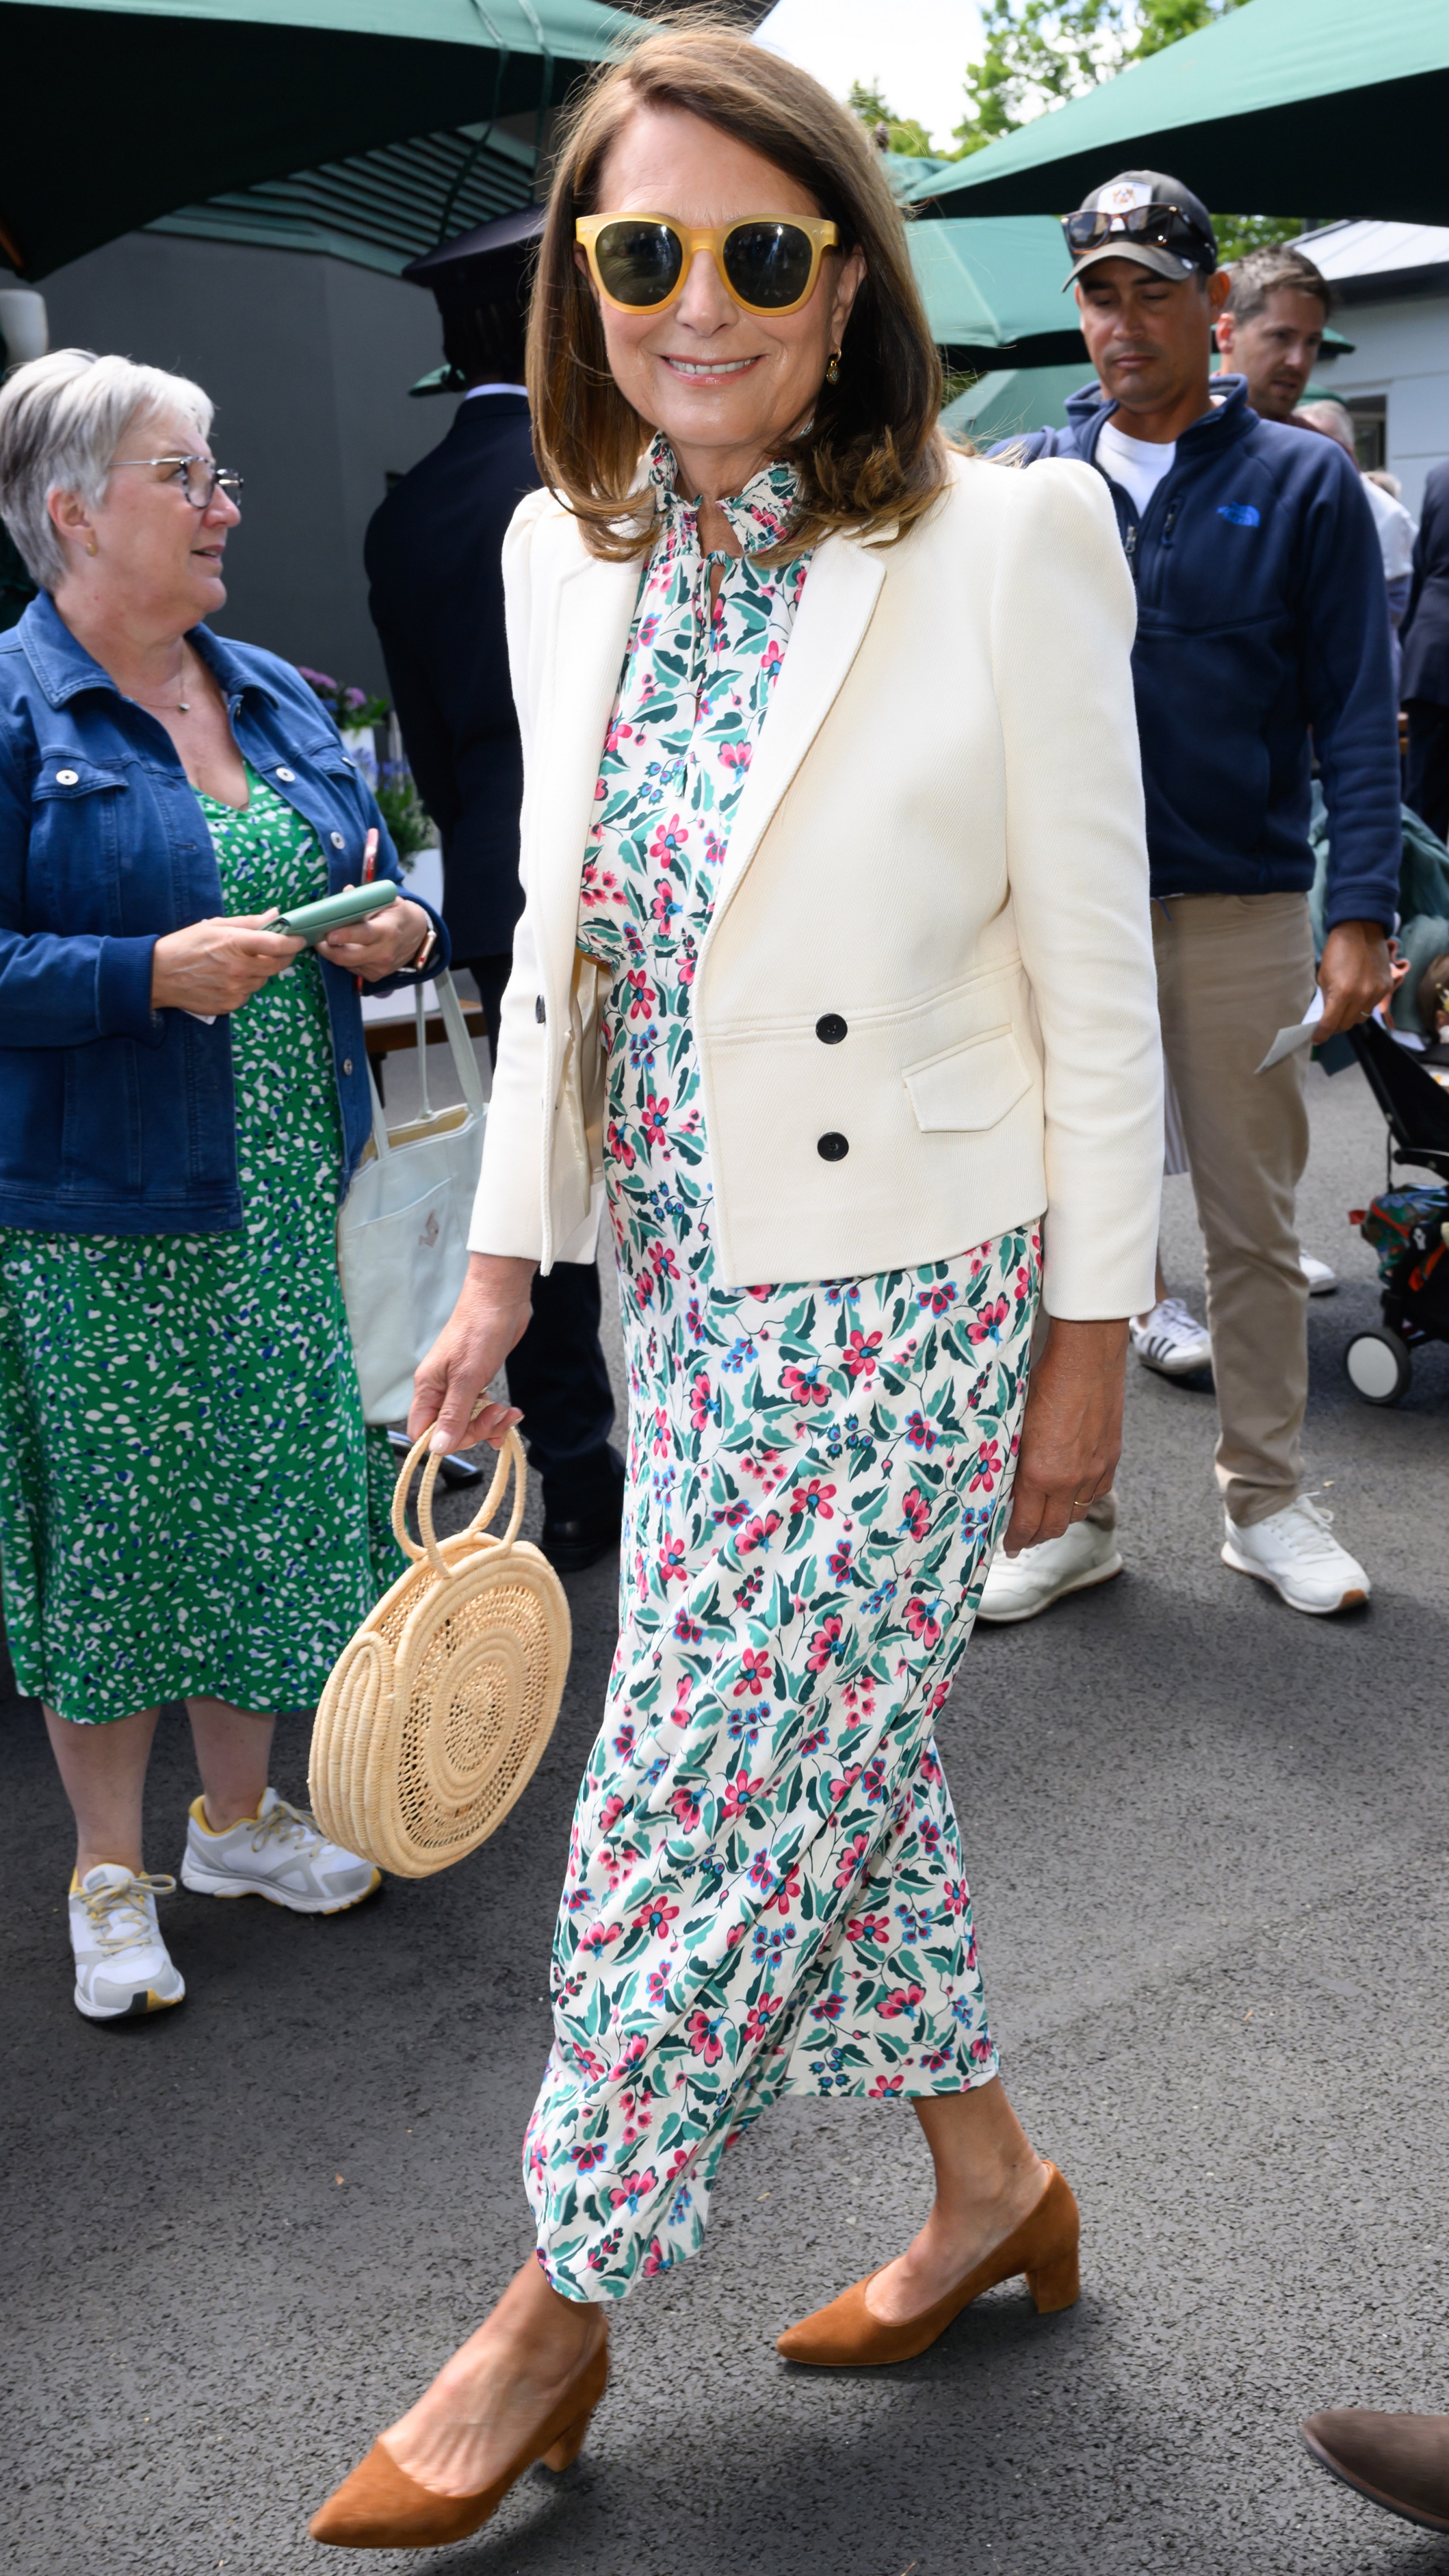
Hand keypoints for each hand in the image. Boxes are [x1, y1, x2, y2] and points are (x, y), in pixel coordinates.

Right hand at [151, 912, 303, 1013]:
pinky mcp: (230, 1004)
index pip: (277, 944)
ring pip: (263, 980)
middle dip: (282, 956)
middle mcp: (239, 968)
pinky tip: (228, 978)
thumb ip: (249, 922)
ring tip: (240, 963)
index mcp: (235, 943)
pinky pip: (248, 994)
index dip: (293, 941)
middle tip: (278, 950)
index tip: (300, 939)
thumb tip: (276, 915)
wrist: (158, 975)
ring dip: (260, 971)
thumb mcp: (216, 926)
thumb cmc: (185, 945)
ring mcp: (235, 989)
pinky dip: (245, 986)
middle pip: (277, 965)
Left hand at [318, 893, 430, 980]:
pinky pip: (352, 969)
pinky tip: (345, 948)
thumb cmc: (397, 914)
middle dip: (327, 949)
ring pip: (346, 964)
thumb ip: (365, 898)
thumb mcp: (386, 901)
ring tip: (326, 941)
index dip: (344, 936)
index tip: (328, 934)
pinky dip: (344, 959)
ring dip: (333, 953)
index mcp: (387, 931)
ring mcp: (380, 967)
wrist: (418, 935)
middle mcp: (384, 953)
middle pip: (348, 956)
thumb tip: (345, 893)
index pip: (364, 935)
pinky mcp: (375, 976)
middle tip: (316, 938)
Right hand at [408, 1252, 536, 1454]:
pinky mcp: (476, 1380)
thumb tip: (437, 1449)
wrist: (501, 1298)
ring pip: (467, 1421)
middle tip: (497, 1416)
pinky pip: (481, 1410)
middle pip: (449, 1430)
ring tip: (509, 1413)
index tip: (470, 1434)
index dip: (445, 1441)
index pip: (422, 1432)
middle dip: (476, 1431)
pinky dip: (495, 1416)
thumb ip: (453, 1415)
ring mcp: (458, 1385)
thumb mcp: (467, 1377)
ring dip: (490, 1424)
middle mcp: (439, 1389)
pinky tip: (510, 1412)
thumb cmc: (480, 1330)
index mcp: (428, 1388)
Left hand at [1002, 1316, 1126, 1555]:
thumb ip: (1013, 1458)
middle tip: (1023, 1537)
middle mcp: (1069, 1479)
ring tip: (1046, 1517)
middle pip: (1053, 1527)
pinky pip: (1098, 1492)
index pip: (1026, 1523)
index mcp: (1039, 1473)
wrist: (1086, 1356)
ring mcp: (1094, 1470)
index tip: (1008, 1546)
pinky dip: (1083, 1499)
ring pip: (1078, 1513)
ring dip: (1061, 1520)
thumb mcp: (1015, 1422)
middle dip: (1036, 1537)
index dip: (1015, 1540)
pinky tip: (1073, 1492)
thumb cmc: (1044, 1381)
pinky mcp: (1111, 1457)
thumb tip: (1006, 1480)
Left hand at [1316, 918, 1394, 1040]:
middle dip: (1336, 1026)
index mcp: (1342, 994)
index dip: (1322, 1034)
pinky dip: (1365, 1004)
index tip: (1316, 1038)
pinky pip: (1374, 1005)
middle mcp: (1362, 996)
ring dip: (1351, 1015)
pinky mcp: (1388, 987)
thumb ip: (1328, 1000)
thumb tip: (1328, 1017)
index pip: (1331, 1024)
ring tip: (1346, 1005)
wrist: (1361, 930)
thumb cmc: (1337, 952)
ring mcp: (1377, 992)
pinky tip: (1360, 992)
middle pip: (1347, 1024)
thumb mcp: (1324, 977)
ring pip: (1362, 1017)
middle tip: (1330, 1021)